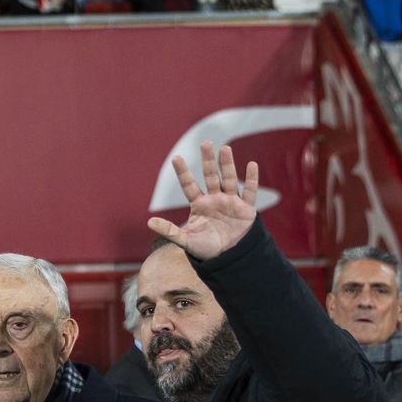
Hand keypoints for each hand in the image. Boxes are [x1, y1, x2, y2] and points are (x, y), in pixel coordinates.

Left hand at [146, 142, 259, 260]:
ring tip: (224, 148)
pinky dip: (251, 179)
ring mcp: (230, 202)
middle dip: (208, 160)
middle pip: (210, 176)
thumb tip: (149, 222)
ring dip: (227, 164)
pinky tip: (251, 165)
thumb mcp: (185, 241)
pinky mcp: (246, 209)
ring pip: (228, 179)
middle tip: (205, 143)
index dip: (183, 172)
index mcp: (199, 205)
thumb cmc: (206, 249)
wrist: (228, 259)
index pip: (189, 185)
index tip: (176, 158)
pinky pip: (249, 191)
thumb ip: (169, 231)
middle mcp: (214, 199)